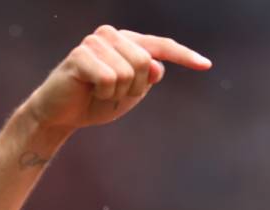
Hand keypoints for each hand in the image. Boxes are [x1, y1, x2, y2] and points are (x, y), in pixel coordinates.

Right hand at [24, 26, 210, 131]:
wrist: (63, 114)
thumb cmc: (98, 101)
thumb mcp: (131, 92)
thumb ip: (147, 78)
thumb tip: (156, 66)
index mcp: (127, 42)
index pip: (160, 45)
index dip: (184, 56)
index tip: (206, 65)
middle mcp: (111, 35)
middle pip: (145, 62)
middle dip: (134, 88)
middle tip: (113, 94)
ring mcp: (94, 42)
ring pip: (128, 72)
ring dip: (117, 93)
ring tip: (99, 92)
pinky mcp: (80, 55)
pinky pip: (109, 79)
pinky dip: (104, 93)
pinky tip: (89, 91)